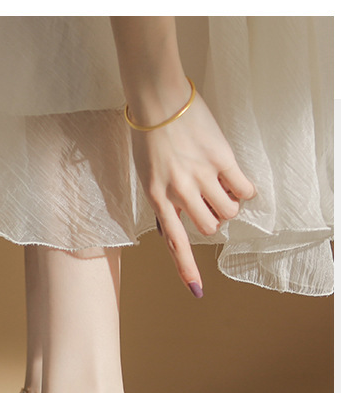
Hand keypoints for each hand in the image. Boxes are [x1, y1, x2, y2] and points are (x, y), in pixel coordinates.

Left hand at [129, 92, 255, 296]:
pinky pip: (244, 189)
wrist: (158, 101)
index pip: (175, 241)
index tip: (197, 291)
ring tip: (220, 185)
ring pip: (229, 211)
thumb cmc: (149, 137)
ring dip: (230, 204)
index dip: (186, 268)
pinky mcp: (221, 159)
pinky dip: (245, 189)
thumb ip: (164, 199)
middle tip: (210, 200)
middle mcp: (179, 192)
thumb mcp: (147, 176)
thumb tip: (181, 221)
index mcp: (157, 198)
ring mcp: (201, 176)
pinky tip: (234, 178)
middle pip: (211, 227)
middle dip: (215, 219)